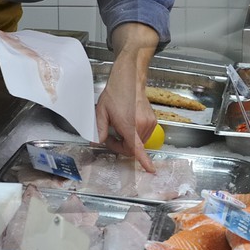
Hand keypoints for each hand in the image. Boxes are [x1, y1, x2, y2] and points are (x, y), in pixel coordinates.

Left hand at [95, 23, 159, 171]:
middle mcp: (142, 125)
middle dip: (121, 146)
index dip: (144, 160)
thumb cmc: (116, 93)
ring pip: (139, 142)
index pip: (137, 147)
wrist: (129, 80)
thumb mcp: (101, 112)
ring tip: (118, 127)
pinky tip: (127, 123)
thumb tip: (96, 143)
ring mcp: (150, 122)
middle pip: (134, 148)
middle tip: (109, 136)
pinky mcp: (153, 120)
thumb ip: (99, 130)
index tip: (150, 170)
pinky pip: (143, 135)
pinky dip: (135, 135)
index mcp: (129, 124)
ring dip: (128, 140)